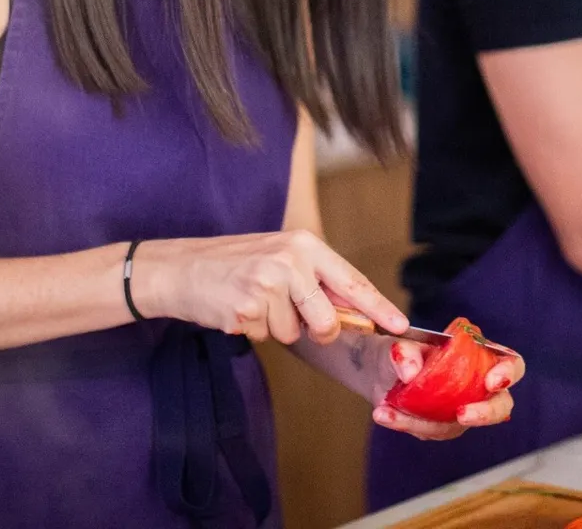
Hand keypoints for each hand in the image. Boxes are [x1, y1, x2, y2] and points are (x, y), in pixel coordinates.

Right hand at [129, 229, 406, 344]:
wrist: (181, 268)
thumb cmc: (235, 264)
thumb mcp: (280, 258)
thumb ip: (316, 282)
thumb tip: (354, 314)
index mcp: (304, 244)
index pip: (352, 281)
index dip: (378, 307)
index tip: (401, 325)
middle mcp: (290, 260)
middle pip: (327, 321)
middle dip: (316, 331)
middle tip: (290, 314)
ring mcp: (268, 283)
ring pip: (293, 333)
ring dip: (274, 326)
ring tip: (254, 302)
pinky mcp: (247, 306)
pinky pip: (266, 336)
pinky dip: (253, 329)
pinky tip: (238, 308)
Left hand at [371, 339, 524, 440]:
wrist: (381, 371)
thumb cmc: (404, 351)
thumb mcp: (402, 344)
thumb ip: (406, 352)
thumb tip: (411, 372)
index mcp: (483, 356)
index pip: (513, 364)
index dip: (509, 373)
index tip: (492, 381)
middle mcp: (478, 387)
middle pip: (501, 405)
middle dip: (485, 413)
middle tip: (462, 414)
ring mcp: (463, 409)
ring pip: (458, 426)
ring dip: (425, 423)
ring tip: (390, 410)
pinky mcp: (441, 427)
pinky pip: (429, 431)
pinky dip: (406, 424)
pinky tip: (384, 415)